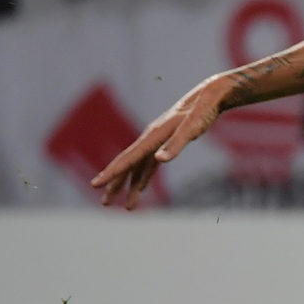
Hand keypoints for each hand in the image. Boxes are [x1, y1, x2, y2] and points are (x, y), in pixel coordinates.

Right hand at [91, 75, 229, 208]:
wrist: (209, 96)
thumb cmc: (202, 112)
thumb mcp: (191, 129)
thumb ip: (176, 145)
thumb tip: (159, 160)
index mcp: (152, 137)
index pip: (127, 159)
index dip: (111, 173)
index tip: (95, 185)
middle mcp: (149, 139)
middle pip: (127, 165)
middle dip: (114, 184)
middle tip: (104, 203)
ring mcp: (156, 141)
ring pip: (137, 168)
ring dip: (130, 186)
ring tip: (127, 207)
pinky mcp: (165, 143)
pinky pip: (149, 164)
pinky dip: (144, 178)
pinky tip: (141, 189)